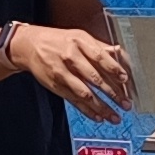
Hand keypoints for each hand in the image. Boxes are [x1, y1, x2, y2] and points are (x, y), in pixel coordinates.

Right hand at [9, 21, 132, 122]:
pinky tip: (98, 117)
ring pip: (85, 93)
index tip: (125, 79)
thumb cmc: (57, 40)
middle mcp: (71, 58)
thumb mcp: (78, 36)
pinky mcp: (57, 86)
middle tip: (126, 104)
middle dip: (113, 93)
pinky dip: (87, 111)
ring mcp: (62, 73)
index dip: (114, 69)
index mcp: (79, 42)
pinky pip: (74, 101)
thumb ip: (99, 46)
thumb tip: (119, 52)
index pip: (100, 57)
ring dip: (102, 107)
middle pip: (95, 78)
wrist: (29, 46)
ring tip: (115, 117)